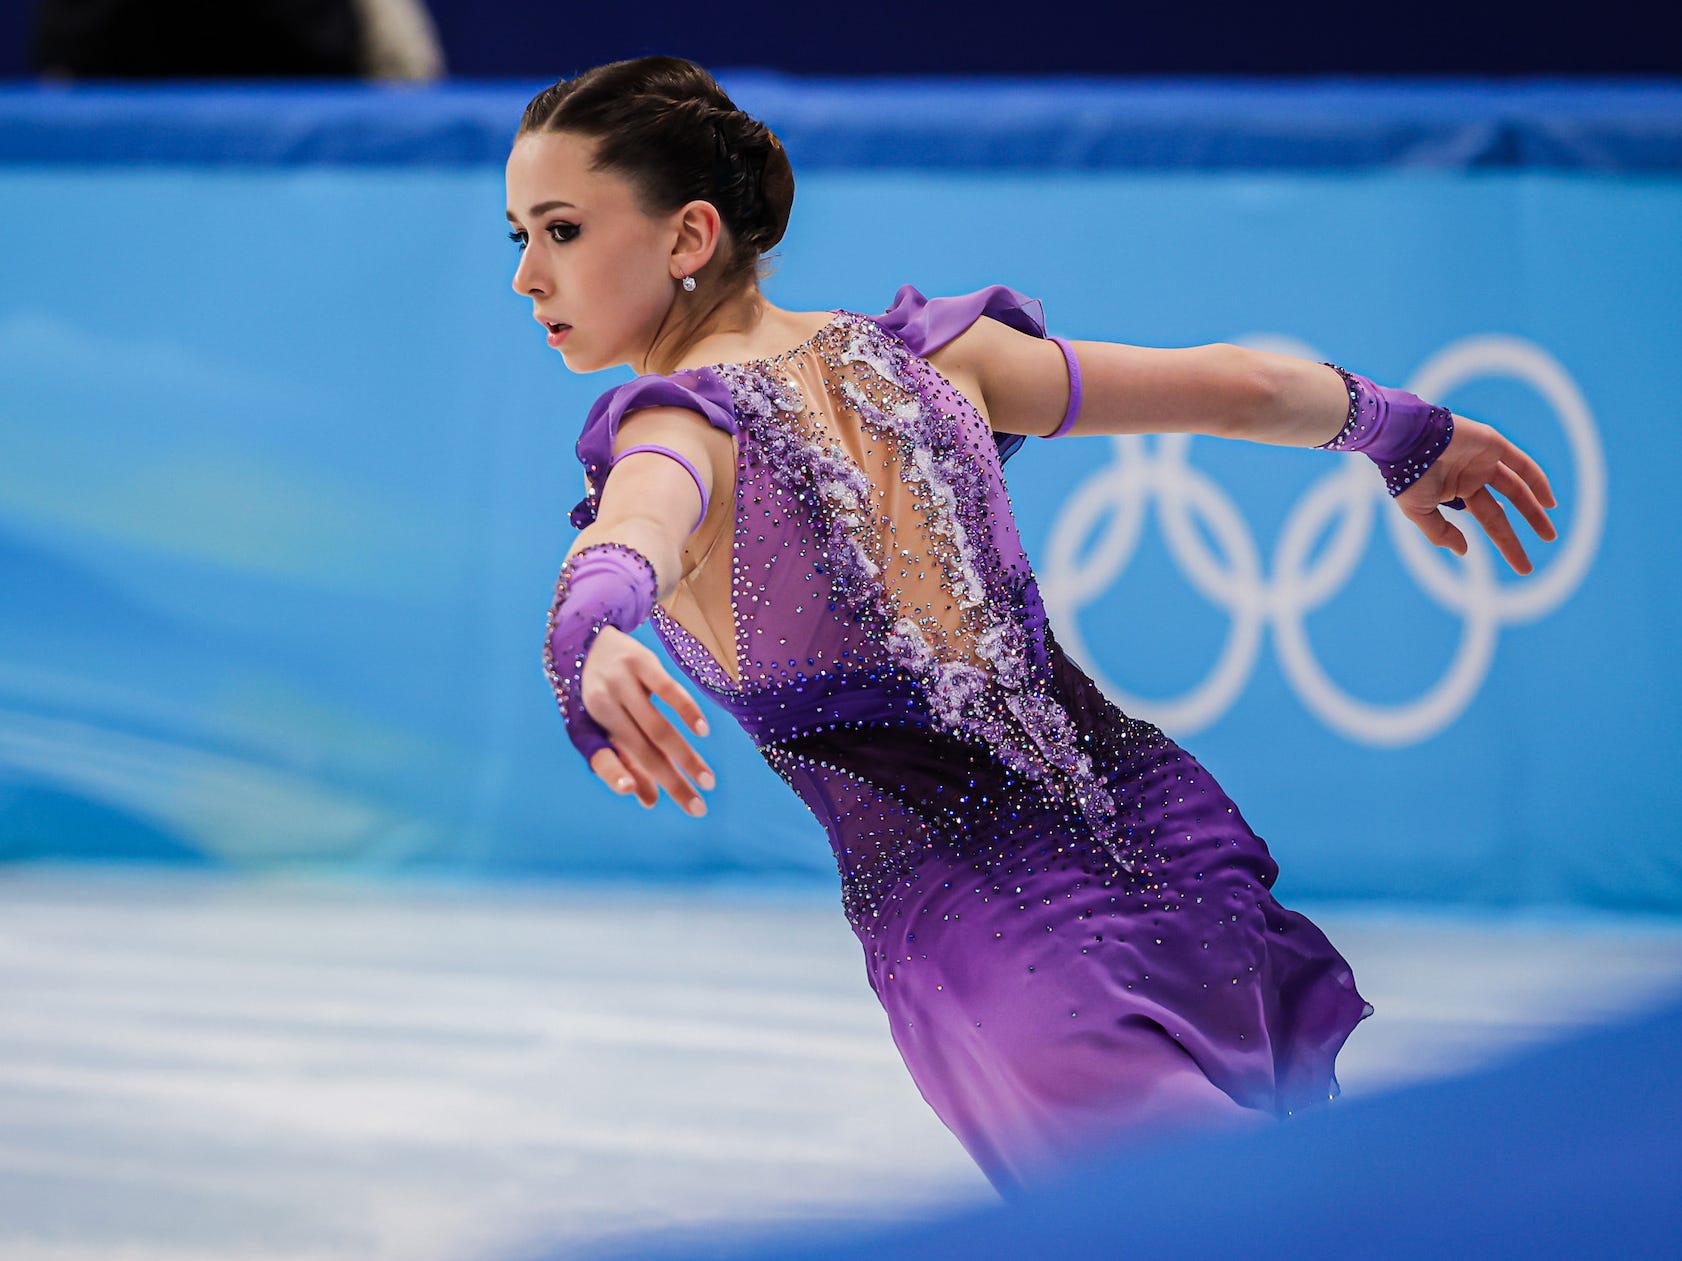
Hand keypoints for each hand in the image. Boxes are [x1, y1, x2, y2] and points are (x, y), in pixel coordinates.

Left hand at [578, 626, 715, 814]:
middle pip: (641, 751)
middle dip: (672, 782)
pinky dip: (686, 711)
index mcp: (587, 727)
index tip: (643, 799)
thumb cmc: (600, 694)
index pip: (601, 759)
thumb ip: (626, 763)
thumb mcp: (603, 725)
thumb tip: (650, 801)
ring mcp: (621, 683)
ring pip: (658, 727)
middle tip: (698, 808)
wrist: (588, 636)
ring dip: (685, 757)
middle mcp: (601, 707)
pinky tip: (702, 731)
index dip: (617, 776)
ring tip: (708, 780)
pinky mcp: (641, 662)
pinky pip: (667, 690)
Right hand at [1394, 414, 1558, 574]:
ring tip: (1549, 535)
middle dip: (1520, 532)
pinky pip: (1520, 463)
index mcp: (1456, 492)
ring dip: (1534, 510)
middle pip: (1502, 509)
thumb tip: (1464, 551)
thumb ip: (1440, 532)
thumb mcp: (1418, 512)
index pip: (1487, 519)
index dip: (1504, 541)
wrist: (1406, 438)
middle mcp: (1473, 477)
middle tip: (1536, 557)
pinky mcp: (1492, 443)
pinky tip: (1549, 502)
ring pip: (1516, 487)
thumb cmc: (1407, 475)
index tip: (1520, 565)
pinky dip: (1537, 480)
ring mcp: (1484, 460)